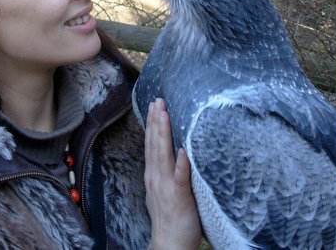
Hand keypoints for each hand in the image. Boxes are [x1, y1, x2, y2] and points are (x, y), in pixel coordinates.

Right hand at [145, 98, 201, 249]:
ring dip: (164, 133)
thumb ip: (165, 172)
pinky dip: (181, 162)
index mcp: (153, 174)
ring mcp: (167, 185)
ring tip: (165, 114)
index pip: (151, 144)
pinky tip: (184, 149)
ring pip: (164, 154)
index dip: (152, 124)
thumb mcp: (162, 190)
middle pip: (155, 144)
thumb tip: (172, 154)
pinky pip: (181, 176)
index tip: (154, 105)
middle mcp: (157, 176)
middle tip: (158, 100)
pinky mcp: (179, 195)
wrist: (169, 243)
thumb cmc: (170, 217)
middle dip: (156, 121)